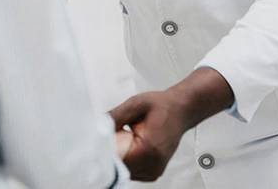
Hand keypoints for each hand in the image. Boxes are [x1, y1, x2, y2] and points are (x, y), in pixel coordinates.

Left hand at [109, 68, 233, 181]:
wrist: (180, 109)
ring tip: (121, 138)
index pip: (117, 161)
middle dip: (109, 154)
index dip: (104, 151)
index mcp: (149, 149)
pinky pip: (132, 171)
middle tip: (105, 136)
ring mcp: (155, 171)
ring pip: (125, 171)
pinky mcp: (154, 172)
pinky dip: (126, 160)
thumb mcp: (135, 104)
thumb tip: (97, 126)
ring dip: (118, 158)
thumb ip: (114, 116)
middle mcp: (154, 165)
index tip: (96, 141)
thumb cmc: (161, 106)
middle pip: (120, 168)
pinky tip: (128, 145)